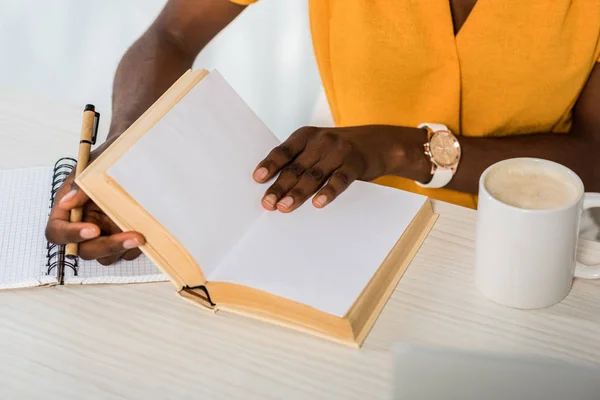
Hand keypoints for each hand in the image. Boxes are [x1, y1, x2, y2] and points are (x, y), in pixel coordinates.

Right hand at [45, 138, 144, 264]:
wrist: (133, 155)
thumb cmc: (107, 159)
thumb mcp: (93, 166)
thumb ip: (80, 186)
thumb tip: (67, 202)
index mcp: (67, 210)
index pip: (57, 232)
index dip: (72, 234)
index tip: (93, 229)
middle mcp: (83, 225)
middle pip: (85, 250)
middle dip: (108, 246)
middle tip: (133, 237)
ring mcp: (104, 233)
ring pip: (106, 257)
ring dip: (123, 249)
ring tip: (142, 234)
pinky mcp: (122, 237)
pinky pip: (126, 254)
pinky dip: (136, 249)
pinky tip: (147, 234)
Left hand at [252, 125, 429, 211]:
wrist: (380, 144)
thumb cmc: (341, 151)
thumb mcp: (318, 149)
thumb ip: (300, 162)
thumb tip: (275, 188)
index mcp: (307, 136)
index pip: (284, 151)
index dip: (270, 165)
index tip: (258, 179)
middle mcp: (321, 141)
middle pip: (296, 167)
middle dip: (280, 186)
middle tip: (268, 203)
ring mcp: (339, 151)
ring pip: (314, 175)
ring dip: (298, 192)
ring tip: (285, 207)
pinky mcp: (355, 163)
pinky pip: (339, 179)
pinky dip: (328, 192)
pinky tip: (318, 203)